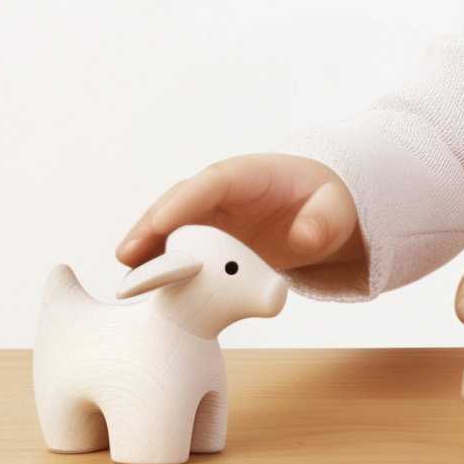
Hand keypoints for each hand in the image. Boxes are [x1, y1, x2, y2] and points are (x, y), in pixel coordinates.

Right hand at [114, 154, 358, 275]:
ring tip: (128, 280)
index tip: (162, 223)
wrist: (318, 215)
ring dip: (147, 249)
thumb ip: (322, 222)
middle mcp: (223, 194)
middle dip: (152, 225)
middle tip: (128, 256)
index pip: (214, 181)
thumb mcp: (336, 210)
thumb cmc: (325, 205)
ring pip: (171, 227)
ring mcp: (211, 217)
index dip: (185, 201)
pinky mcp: (207, 242)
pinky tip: (143, 288)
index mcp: (251, 175)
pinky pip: (178, 250)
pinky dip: (160, 267)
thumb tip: (304, 238)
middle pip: (180, 202)